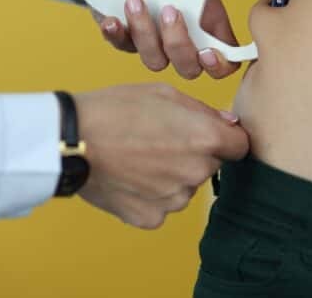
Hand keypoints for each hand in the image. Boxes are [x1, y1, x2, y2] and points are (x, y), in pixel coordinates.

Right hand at [75, 83, 247, 228]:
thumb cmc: (115, 109)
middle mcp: (196, 172)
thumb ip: (202, 111)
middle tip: (159, 140)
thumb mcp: (162, 93)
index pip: (240, 146)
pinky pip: (162, 205)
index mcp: (205, 138)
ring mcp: (174, 199)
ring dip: (172, 176)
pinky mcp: (152, 218)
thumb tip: (228, 124)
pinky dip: (150, 195)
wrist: (71, 140)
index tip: (206, 134)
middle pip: (210, 166)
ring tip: (139, 156)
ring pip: (185, 187)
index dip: (224, 138)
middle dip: (194, 154)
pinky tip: (129, 176)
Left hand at [95, 0, 266, 79]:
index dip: (221, 64)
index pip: (225, 58)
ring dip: (146, 34)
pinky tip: (114, 19)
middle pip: (190, 67)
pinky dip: (117, 36)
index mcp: (207, 19)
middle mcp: (182, 34)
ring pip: (155, 61)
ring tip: (135, 0)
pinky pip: (122, 47)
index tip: (211, 51)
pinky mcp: (124, 35)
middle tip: (170, 10)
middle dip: (179, 44)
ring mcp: (153, 39)